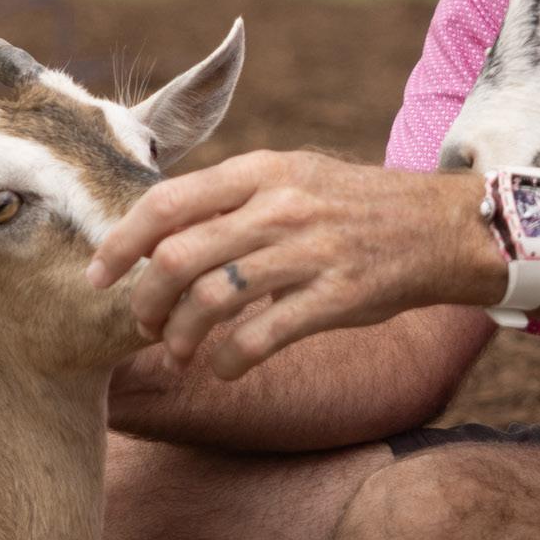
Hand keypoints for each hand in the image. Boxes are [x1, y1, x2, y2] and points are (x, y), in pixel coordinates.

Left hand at [88, 151, 499, 378]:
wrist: (440, 227)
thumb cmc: (349, 206)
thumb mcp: (290, 177)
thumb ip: (228, 200)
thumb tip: (154, 236)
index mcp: (260, 171)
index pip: (166, 203)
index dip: (120, 243)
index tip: (98, 275)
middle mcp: (280, 207)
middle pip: (178, 257)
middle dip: (145, 299)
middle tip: (144, 322)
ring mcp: (309, 252)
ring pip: (211, 300)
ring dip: (180, 335)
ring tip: (178, 349)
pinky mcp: (336, 298)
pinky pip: (260, 338)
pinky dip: (227, 361)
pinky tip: (222, 368)